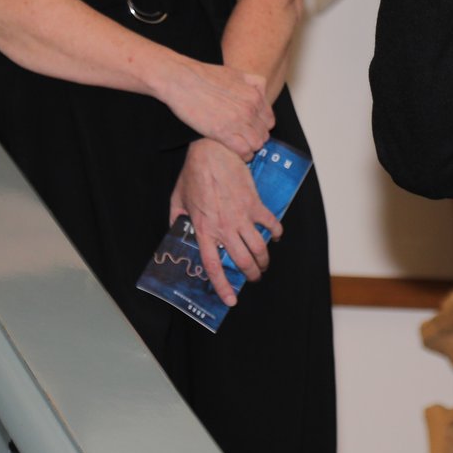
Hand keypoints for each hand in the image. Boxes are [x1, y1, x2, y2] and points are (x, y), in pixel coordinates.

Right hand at [159, 59, 273, 160]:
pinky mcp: (223, 133)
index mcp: (255, 95)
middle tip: (243, 139)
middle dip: (255, 138)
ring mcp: (238, 122)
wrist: (182, 79)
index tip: (251, 129)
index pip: (269, 121)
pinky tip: (235, 151)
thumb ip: (254, 83)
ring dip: (250, 147)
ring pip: (257, 144)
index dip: (260, 127)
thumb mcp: (237, 73)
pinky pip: (244, 151)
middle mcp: (250, 109)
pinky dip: (242, 155)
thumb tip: (262, 92)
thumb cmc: (205, 76)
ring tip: (239, 145)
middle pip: (264, 134)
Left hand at [171, 139, 282, 306]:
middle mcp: (224, 228)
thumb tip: (176, 232)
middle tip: (253, 277)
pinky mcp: (255, 205)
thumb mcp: (177, 200)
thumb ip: (176, 220)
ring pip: (259, 249)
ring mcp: (242, 217)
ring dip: (264, 261)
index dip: (223, 287)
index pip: (213, 266)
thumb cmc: (193, 174)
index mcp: (204, 230)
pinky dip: (276, 233)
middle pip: (242, 262)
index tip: (231, 300)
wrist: (212, 152)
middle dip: (251, 275)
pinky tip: (275, 236)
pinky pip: (271, 224)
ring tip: (263, 264)